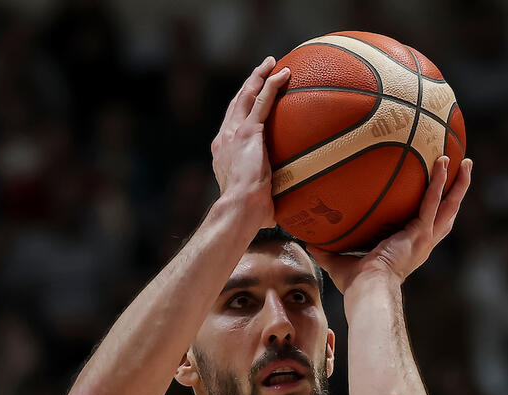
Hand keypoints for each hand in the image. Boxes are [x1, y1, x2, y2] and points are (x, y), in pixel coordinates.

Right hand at [211, 57, 290, 228]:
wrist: (238, 209)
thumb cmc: (248, 215)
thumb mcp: (258, 205)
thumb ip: (266, 203)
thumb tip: (279, 218)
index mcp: (224, 153)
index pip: (232, 125)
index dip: (241, 110)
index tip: (251, 102)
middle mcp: (225, 138)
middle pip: (236, 103)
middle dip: (248, 85)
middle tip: (260, 72)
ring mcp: (234, 132)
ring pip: (246, 96)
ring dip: (258, 77)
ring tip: (271, 63)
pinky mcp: (248, 131)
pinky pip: (262, 101)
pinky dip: (272, 84)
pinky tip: (284, 72)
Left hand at [308, 156, 472, 293]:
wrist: (368, 289)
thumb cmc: (357, 285)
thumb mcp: (340, 264)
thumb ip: (328, 251)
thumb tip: (309, 242)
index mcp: (410, 250)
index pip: (427, 226)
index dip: (435, 212)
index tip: (438, 198)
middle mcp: (423, 243)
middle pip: (448, 214)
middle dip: (457, 193)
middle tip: (464, 171)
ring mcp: (424, 238)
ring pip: (449, 206)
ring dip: (459, 184)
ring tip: (465, 162)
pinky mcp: (420, 232)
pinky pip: (431, 201)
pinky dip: (438, 182)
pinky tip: (441, 162)